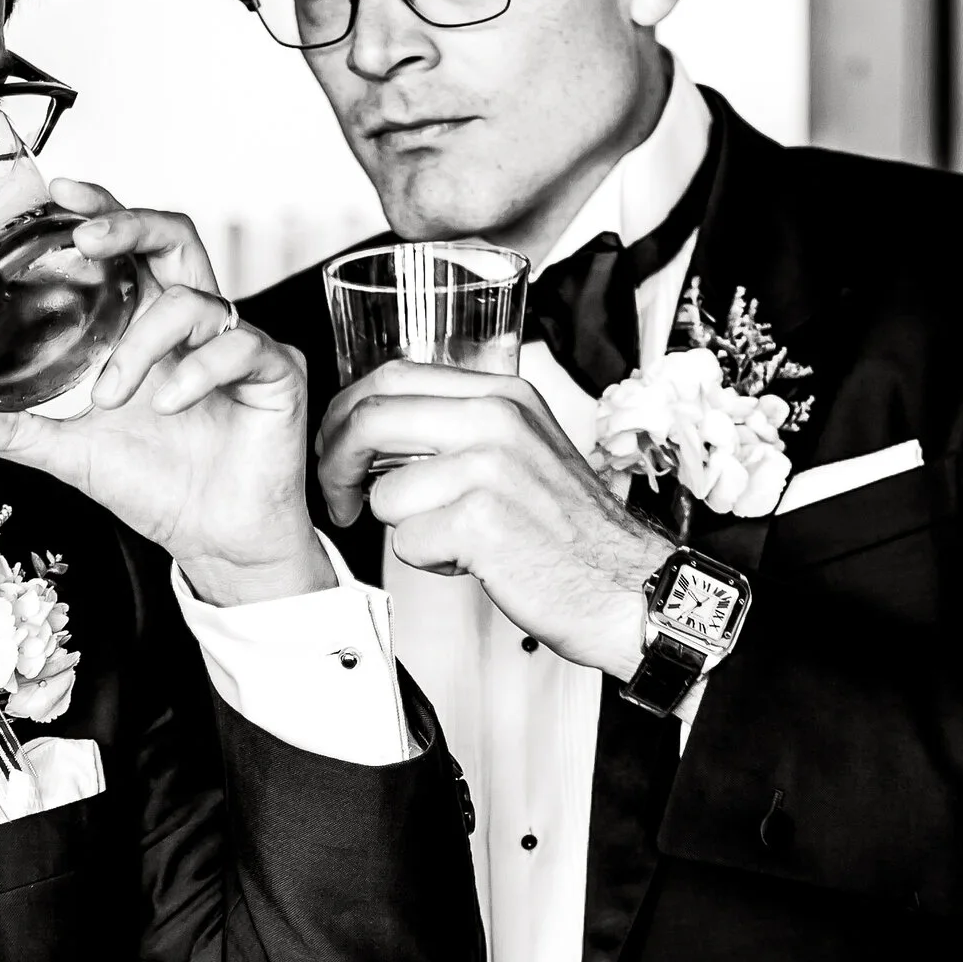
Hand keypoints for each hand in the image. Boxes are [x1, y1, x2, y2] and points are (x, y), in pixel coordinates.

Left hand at [0, 180, 327, 603]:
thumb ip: (11, 425)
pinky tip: (168, 405)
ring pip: (194, 299)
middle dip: (128, 225)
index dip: (102, 210)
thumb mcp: (70, 452)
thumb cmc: (157, 487)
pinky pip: (238, 346)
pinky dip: (195, 372)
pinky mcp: (275, 371)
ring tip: (112, 396)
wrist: (213, 541)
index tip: (62, 195)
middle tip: (87, 242)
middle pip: (173, 235)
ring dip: (142, 343)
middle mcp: (193, 323)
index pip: (129, 248)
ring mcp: (237, 342)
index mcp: (148, 325)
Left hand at [317, 362, 666, 675]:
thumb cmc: (570, 530)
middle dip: (337, 465)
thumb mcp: (524, 448)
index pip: (393, 376)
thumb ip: (461, 426)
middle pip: (371, 420)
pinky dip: (429, 563)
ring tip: (455, 540)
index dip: (347, 415)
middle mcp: (497, 419)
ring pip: (386, 494)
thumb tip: (379, 429)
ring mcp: (489, 468)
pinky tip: (473, 561)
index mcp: (503, 394)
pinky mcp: (480, 522)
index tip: (337, 448)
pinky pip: (407, 543)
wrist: (626, 585)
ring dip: (405, 529)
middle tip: (341, 497)